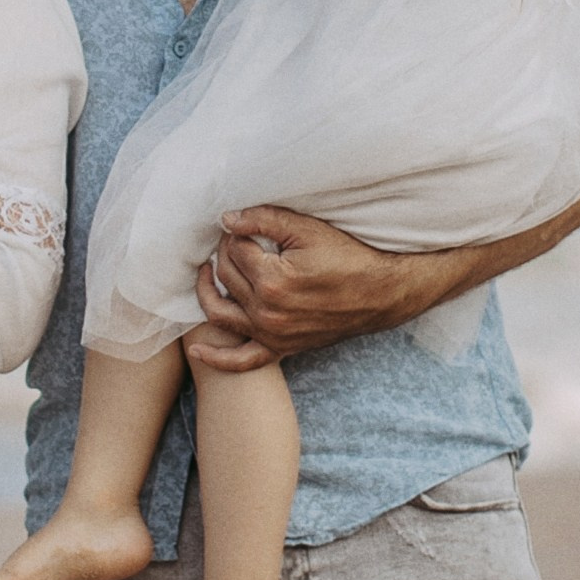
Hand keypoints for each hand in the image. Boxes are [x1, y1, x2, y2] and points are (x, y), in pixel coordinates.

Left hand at [190, 204, 493, 365]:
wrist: (382, 293)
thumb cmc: (348, 256)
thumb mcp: (307, 229)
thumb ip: (263, 220)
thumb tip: (226, 219)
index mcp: (273, 280)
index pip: (234, 251)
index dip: (234, 234)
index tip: (242, 225)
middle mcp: (267, 312)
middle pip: (227, 277)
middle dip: (224, 254)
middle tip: (234, 240)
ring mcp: (273, 334)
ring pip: (221, 315)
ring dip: (206, 294)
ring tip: (204, 275)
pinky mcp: (281, 348)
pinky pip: (242, 361)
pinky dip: (218, 358)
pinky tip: (198, 351)